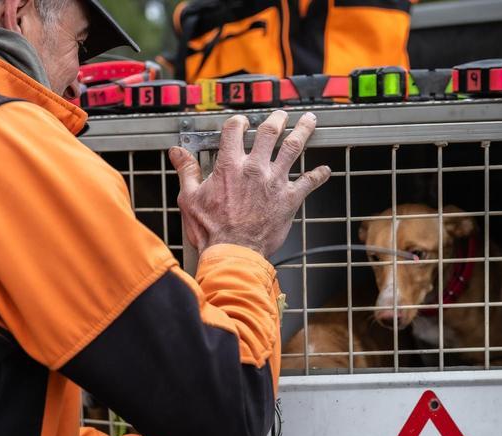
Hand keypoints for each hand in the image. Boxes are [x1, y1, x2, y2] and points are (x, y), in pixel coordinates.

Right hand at [168, 110, 330, 259]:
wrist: (233, 253)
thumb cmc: (211, 231)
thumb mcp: (189, 199)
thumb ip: (186, 171)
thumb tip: (177, 153)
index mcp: (230, 166)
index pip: (235, 131)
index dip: (238, 122)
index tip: (241, 122)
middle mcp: (255, 168)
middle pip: (270, 132)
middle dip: (277, 120)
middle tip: (282, 115)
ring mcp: (275, 182)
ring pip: (293, 147)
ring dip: (303, 131)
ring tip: (309, 121)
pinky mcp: (289, 199)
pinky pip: (309, 182)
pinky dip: (319, 175)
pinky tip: (325, 170)